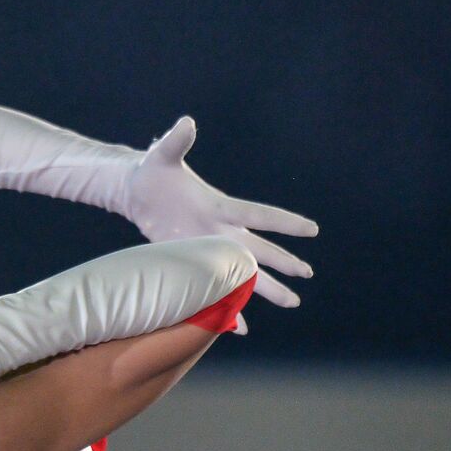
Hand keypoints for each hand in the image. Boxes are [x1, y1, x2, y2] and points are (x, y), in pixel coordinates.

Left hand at [123, 117, 317, 324]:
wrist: (137, 192)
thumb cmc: (152, 171)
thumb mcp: (161, 156)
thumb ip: (175, 142)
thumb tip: (185, 123)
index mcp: (218, 206)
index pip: (257, 215)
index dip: (283, 222)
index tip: (313, 230)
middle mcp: (219, 230)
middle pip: (258, 250)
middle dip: (284, 262)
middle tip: (309, 274)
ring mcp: (207, 248)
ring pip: (244, 272)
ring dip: (266, 288)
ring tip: (293, 302)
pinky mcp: (192, 262)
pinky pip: (214, 287)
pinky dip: (226, 307)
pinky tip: (239, 327)